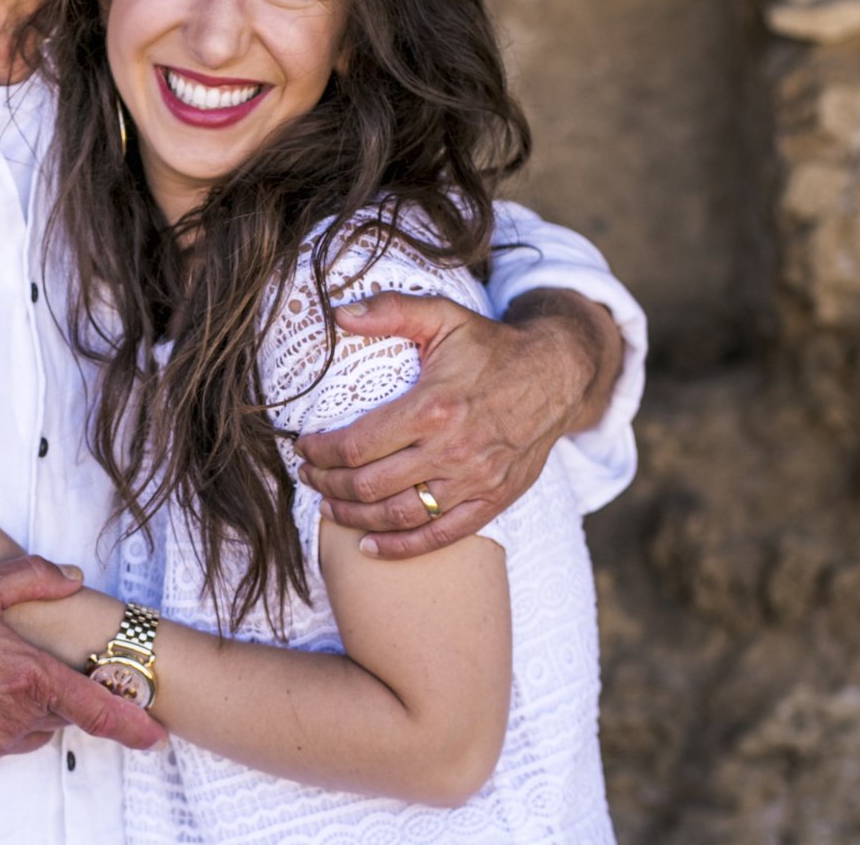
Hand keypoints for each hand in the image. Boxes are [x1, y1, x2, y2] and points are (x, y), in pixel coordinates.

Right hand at [0, 558, 167, 772]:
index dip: (130, 723)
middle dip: (51, 694)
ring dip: (20, 709)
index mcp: (25, 673)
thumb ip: (32, 577)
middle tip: (20, 666)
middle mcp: (12, 715)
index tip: (157, 736)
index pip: (93, 707)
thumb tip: (72, 575)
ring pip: (26, 731)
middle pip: (56, 714)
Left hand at [295, 289, 609, 557]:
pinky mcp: (494, 500)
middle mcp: (452, 450)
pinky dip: (401, 548)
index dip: (320, 452)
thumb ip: (391, 310)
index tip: (302, 447)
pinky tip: (370, 546)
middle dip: (328, 485)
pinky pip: (441, 536)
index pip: (357, 444)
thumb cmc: (491, 345)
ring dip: (354, 517)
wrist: (557, 374)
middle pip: (370, 484)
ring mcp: (474, 481)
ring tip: (328, 506)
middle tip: (308, 477)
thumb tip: (339, 314)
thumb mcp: (443, 315)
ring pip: (399, 515)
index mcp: (432, 407)